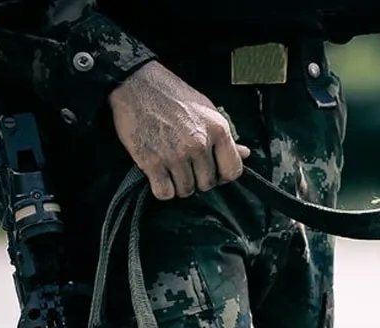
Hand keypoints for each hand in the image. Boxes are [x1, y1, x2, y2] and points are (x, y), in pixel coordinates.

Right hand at [108, 61, 249, 199]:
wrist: (134, 82)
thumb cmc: (172, 95)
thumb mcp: (205, 110)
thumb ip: (225, 137)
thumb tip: (245, 154)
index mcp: (217, 131)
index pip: (233, 171)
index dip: (223, 176)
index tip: (212, 171)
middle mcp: (199, 144)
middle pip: (207, 184)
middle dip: (197, 179)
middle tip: (185, 165)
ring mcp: (175, 154)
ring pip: (186, 190)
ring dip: (178, 184)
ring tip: (170, 167)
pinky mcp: (152, 162)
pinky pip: (164, 193)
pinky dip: (162, 189)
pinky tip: (159, 175)